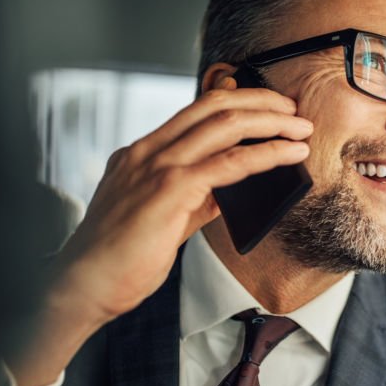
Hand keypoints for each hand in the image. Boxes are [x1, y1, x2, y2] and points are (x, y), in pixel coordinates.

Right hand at [49, 75, 311, 336]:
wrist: (85, 284)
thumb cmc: (118, 258)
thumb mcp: (163, 217)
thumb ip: (194, 198)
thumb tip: (229, 191)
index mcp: (141, 153)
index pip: (195, 111)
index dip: (237, 101)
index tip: (268, 107)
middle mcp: (147, 150)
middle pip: (213, 105)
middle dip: (260, 101)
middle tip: (293, 108)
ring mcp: (157, 166)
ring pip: (224, 124)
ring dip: (271, 122)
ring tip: (300, 128)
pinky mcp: (170, 189)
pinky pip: (229, 163)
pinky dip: (266, 154)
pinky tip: (289, 154)